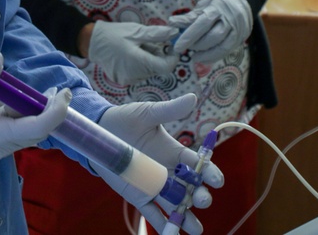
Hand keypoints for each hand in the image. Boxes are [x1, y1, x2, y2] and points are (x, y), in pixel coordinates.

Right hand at [0, 53, 70, 174]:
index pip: (39, 127)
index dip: (56, 110)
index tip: (64, 93)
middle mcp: (0, 147)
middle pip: (36, 132)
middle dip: (50, 111)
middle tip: (57, 91)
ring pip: (24, 134)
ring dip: (34, 115)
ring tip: (39, 93)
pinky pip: (11, 135)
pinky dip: (19, 119)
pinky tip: (13, 103)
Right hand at [88, 21, 178, 84]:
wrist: (92, 42)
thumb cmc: (115, 34)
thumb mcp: (138, 31)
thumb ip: (158, 34)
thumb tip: (176, 33)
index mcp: (138, 62)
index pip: (166, 67)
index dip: (173, 57)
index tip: (171, 46)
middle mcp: (134, 75)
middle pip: (158, 68)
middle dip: (159, 55)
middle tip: (148, 42)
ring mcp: (128, 80)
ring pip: (149, 71)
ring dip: (149, 59)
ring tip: (136, 47)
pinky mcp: (123, 81)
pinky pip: (140, 73)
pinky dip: (140, 64)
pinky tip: (130, 55)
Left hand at [95, 94, 223, 234]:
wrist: (100, 130)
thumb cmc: (126, 119)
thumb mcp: (148, 113)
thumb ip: (170, 110)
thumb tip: (193, 97)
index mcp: (175, 152)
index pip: (198, 165)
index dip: (210, 172)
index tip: (217, 179)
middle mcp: (169, 172)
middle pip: (191, 188)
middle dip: (200, 196)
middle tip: (202, 200)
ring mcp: (155, 186)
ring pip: (176, 205)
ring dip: (186, 217)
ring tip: (196, 229)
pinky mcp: (139, 196)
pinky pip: (153, 213)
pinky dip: (163, 224)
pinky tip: (171, 234)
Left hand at [169, 0, 252, 61]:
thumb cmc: (217, 1)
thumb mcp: (203, 4)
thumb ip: (190, 16)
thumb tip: (172, 24)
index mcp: (218, 7)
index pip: (202, 24)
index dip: (189, 36)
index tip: (177, 46)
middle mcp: (230, 19)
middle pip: (213, 37)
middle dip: (198, 45)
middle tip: (186, 48)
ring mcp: (239, 29)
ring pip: (223, 47)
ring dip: (207, 54)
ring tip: (195, 57)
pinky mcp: (242, 38)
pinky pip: (228, 50)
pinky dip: (215, 56)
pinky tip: (205, 58)